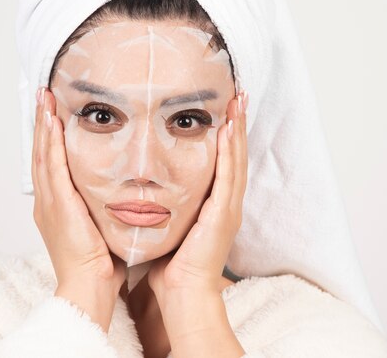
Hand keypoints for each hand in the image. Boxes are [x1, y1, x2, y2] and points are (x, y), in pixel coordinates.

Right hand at [32, 87, 125, 330]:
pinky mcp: (58, 205)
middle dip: (43, 123)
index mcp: (57, 207)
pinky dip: (51, 143)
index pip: (52, 163)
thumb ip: (105, 205)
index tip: (54, 113)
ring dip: (44, 125)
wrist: (89, 287)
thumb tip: (125, 190)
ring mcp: (50, 203)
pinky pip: (53, 167)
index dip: (51, 137)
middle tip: (44, 96)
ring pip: (43, 155)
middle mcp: (48, 202)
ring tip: (45, 99)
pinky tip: (53, 122)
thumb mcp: (102, 226)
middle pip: (42, 153)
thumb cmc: (101, 263)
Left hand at [147, 89, 248, 357]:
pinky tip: (229, 129)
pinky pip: (228, 176)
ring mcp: (229, 207)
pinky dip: (230, 152)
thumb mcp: (173, 224)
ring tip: (238, 101)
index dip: (227, 134)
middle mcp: (227, 202)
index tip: (225, 108)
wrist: (183, 291)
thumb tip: (147, 187)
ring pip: (236, 160)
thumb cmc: (174, 262)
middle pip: (235, 155)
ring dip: (238, 129)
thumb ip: (169, 203)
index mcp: (216, 204)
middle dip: (238, 123)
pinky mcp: (223, 214)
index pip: (224, 161)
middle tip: (238, 94)